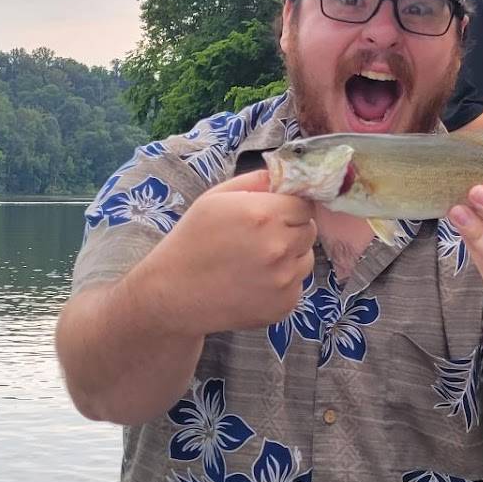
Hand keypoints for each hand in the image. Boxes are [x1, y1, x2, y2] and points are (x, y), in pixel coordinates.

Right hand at [143, 170, 315, 334]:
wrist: (174, 294)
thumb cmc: (192, 240)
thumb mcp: (215, 198)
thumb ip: (255, 182)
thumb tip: (284, 176)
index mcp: (264, 214)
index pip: (305, 204)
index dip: (290, 207)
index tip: (275, 214)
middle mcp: (279, 247)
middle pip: (309, 230)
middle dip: (291, 230)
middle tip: (261, 238)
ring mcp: (284, 279)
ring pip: (306, 259)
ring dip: (290, 257)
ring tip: (256, 262)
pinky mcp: (284, 305)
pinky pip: (296, 285)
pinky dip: (282, 283)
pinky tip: (254, 283)